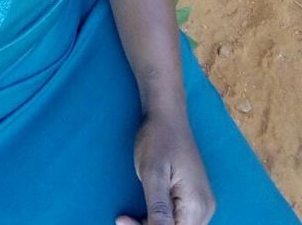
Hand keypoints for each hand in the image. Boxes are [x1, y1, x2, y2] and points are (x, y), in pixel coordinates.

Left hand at [115, 110, 215, 224]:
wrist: (166, 114)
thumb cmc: (157, 139)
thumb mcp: (153, 174)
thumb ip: (158, 209)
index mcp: (197, 205)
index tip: (124, 222)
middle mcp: (205, 209)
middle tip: (124, 220)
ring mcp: (201, 204)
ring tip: (129, 217)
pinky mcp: (193, 198)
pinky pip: (178, 219)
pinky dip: (159, 220)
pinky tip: (142, 214)